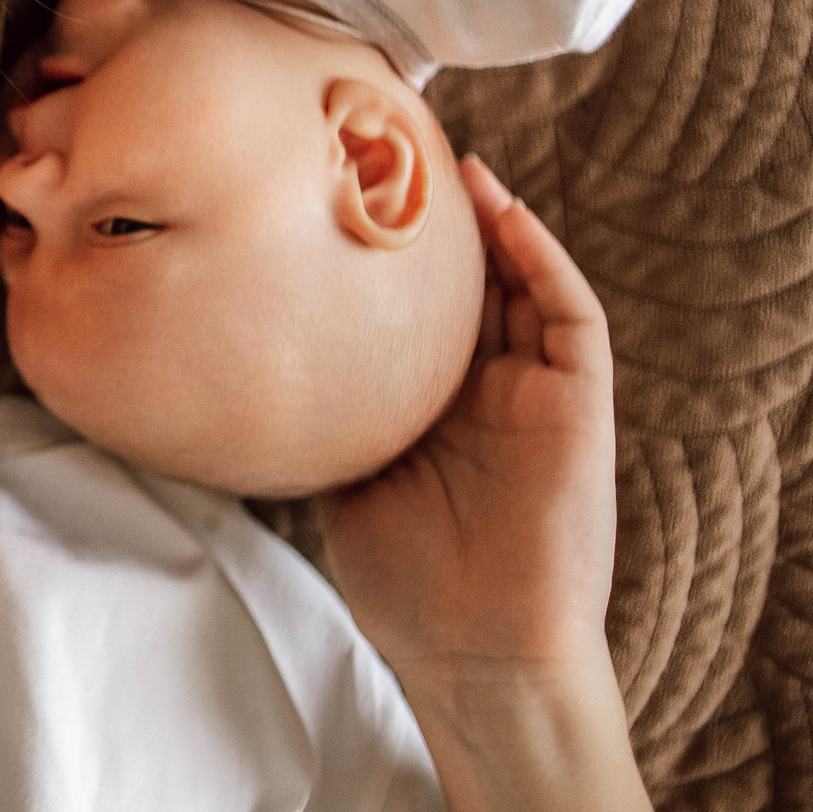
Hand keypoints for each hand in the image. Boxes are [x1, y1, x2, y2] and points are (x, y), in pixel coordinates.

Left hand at [318, 157, 617, 702]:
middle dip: (436, 225)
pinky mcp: (577, 408)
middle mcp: (488, 391)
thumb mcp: (343, 477)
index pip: (415, 312)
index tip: (338, 200)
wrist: (476, 657)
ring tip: (450, 162)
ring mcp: (536, 396)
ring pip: (524, 285)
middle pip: (469, 286)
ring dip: (495, 221)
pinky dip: (542, 260)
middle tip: (389, 155)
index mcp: (433, 405)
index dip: (387, 259)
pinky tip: (505, 213)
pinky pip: (571, 319)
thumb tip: (235, 366)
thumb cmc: (407, 584)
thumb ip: (320, 416)